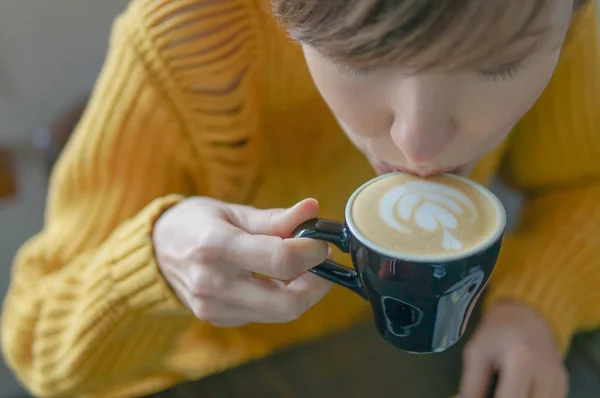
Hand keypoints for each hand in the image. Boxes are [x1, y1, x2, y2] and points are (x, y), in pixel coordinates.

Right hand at [153, 197, 331, 326]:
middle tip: (321, 262)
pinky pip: (264, 315)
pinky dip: (279, 297)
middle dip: (317, 284)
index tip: (321, 242)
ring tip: (298, 266)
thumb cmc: (196, 223)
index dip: (313, 252)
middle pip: (287, 303)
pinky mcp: (218, 319)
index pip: (281, 260)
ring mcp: (214, 307)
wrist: (155, 251)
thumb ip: (275, 218)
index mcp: (216, 246)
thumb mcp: (233, 211)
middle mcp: (213, 283)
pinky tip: (273, 278)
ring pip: (280, 313)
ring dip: (300, 291)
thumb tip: (312, 210)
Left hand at [459, 302, 567, 397]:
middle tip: (492, 391)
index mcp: (521, 361)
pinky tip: (517, 390)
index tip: (480, 397)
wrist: (528, 313)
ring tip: (503, 389)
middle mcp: (546, 373)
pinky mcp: (564, 383)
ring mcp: (559, 380)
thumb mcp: (476, 353)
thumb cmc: (497, 331)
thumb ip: (470, 385)